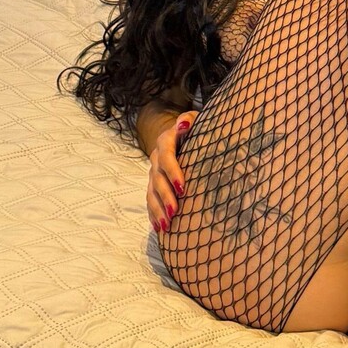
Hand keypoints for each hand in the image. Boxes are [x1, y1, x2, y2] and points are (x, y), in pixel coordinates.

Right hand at [147, 111, 195, 234]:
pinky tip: (159, 228)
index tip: (182, 187)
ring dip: (157, 209)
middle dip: (165, 196)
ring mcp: (154, 171)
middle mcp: (157, 157)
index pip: (167, 157)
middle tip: (174, 212)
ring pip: (151, 192)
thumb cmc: (198, 127)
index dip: (172, 172)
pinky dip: (153, 214)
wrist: (187, 132)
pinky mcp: (154, 183)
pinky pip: (150, 200)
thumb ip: (189, 120)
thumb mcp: (195, 119)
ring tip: (166, 225)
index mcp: (166, 141)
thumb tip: (183, 125)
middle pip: (157, 178)